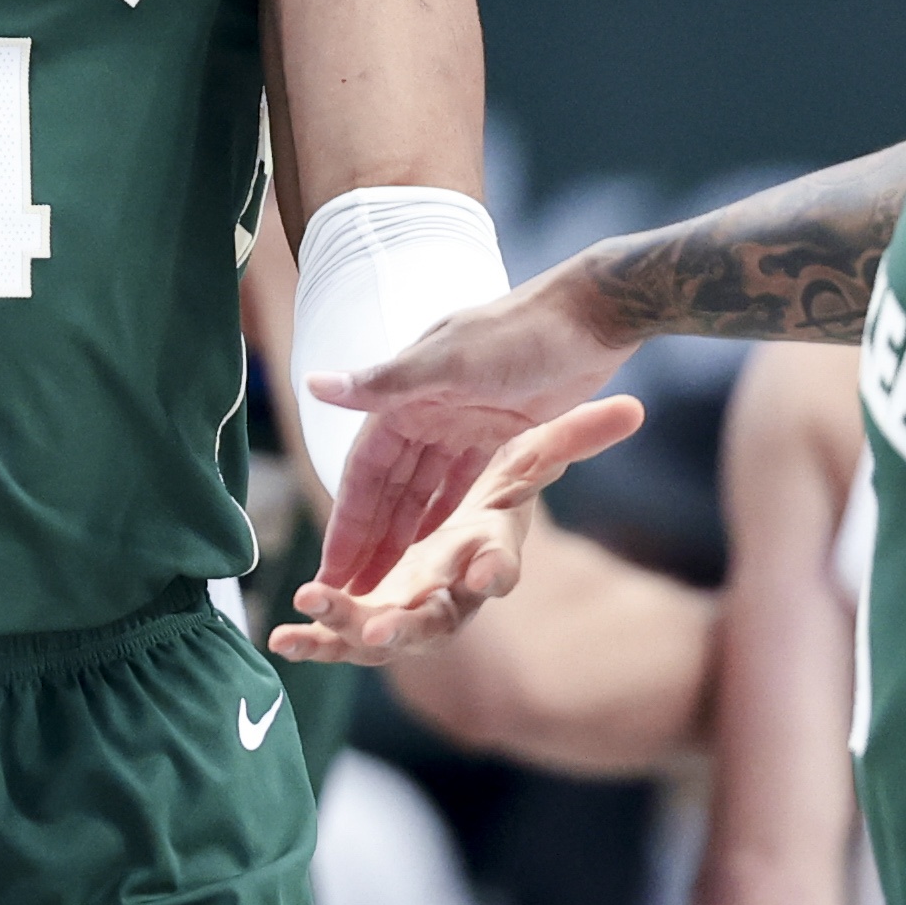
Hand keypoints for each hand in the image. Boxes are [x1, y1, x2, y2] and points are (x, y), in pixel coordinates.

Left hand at [279, 400, 644, 663]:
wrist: (463, 513)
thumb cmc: (497, 482)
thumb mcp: (530, 450)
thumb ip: (571, 436)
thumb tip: (633, 409)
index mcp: (489, 548)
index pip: (498, 562)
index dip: (494, 569)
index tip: (485, 576)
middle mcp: (454, 590)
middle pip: (436, 616)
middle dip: (409, 625)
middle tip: (382, 632)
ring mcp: (414, 608)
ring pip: (382, 631)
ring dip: (346, 630)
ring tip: (304, 621)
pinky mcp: (377, 616)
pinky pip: (345, 634)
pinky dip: (316, 638)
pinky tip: (281, 638)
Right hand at [310, 274, 635, 594]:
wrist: (591, 315)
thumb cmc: (520, 334)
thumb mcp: (449, 361)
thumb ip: (384, 383)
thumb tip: (314, 384)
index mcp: (404, 396)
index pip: (364, 471)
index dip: (348, 520)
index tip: (332, 566)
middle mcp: (423, 410)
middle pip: (387, 487)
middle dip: (368, 538)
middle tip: (346, 588)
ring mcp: (458, 422)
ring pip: (420, 489)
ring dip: (401, 531)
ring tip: (383, 578)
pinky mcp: (495, 431)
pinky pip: (459, 482)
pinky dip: (443, 512)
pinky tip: (431, 542)